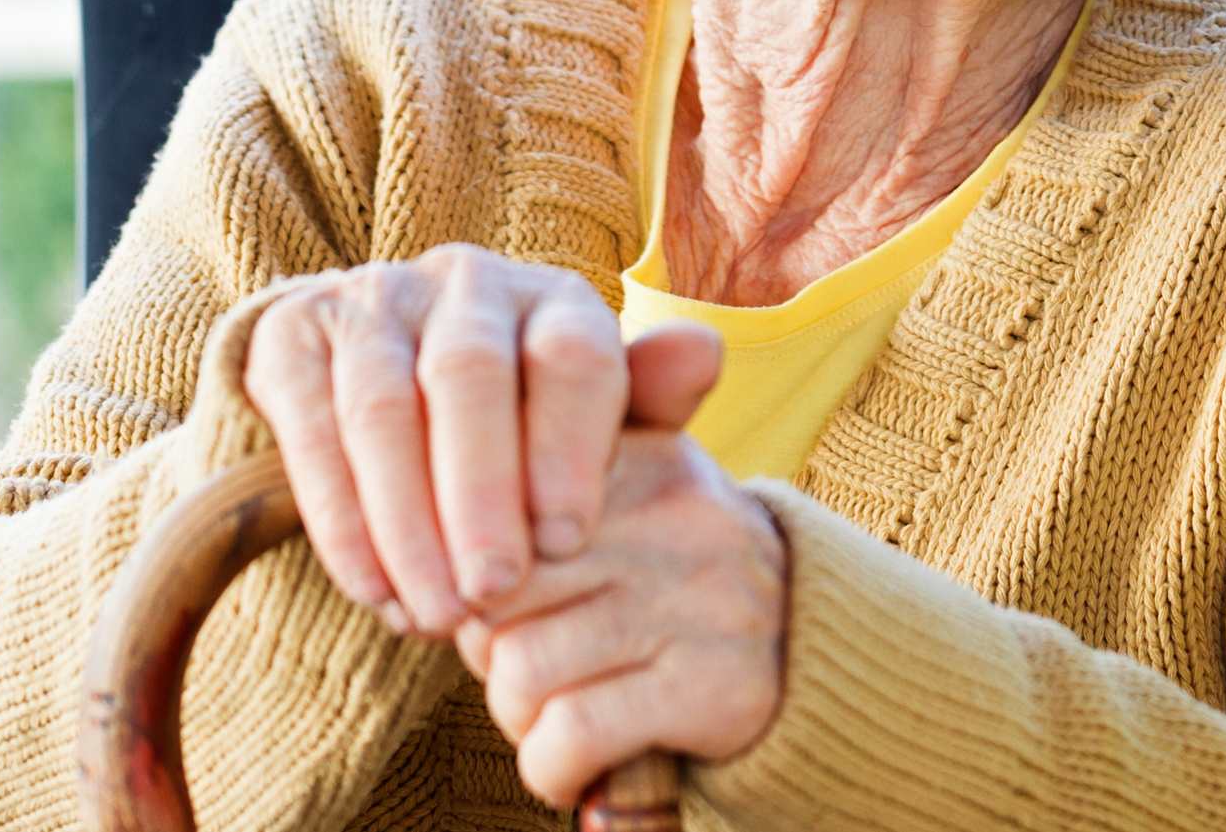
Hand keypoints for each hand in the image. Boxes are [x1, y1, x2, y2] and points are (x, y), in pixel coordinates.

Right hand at [240, 244, 727, 634]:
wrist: (398, 385)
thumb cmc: (526, 422)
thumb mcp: (597, 418)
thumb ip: (652, 398)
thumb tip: (704, 352)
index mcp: (555, 297)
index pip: (571, 355)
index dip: (568, 450)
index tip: (566, 544)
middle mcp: (466, 281)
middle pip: (470, 376)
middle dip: (480, 494)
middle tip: (492, 594)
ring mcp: (374, 299)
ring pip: (382, 407)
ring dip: (405, 521)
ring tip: (433, 615)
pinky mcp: (294, 334)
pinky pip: (309, 425)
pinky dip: (340, 516)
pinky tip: (371, 589)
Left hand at [453, 427, 790, 804]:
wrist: (808, 653)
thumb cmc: (670, 576)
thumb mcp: (630, 495)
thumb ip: (543, 470)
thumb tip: (417, 529)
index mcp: (646, 458)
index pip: (497, 506)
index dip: (473, 576)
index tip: (493, 602)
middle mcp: (679, 519)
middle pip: (494, 592)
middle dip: (487, 646)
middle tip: (527, 662)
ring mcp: (702, 602)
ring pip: (520, 670)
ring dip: (518, 715)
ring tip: (560, 709)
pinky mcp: (713, 689)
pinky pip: (569, 737)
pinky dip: (551, 767)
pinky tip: (575, 762)